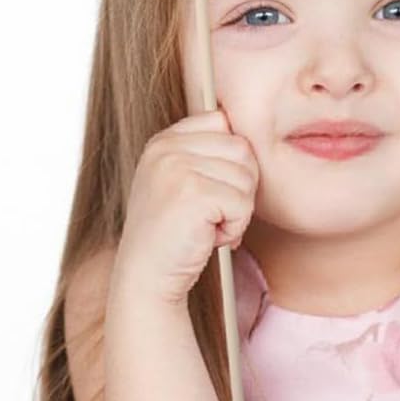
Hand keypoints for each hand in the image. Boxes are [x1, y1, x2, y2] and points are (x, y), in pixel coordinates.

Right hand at [113, 106, 259, 307]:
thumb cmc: (173, 236)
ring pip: (247, 177)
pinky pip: (243, 204)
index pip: (223, 122)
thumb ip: (206, 154)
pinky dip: (234, 228)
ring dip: (237, 212)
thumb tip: (253, 136)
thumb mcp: (180, 183)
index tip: (210, 191)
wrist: (147, 278)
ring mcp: (177, 168)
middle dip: (239, 188)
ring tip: (207, 227)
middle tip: (212, 215)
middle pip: (242, 149)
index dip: (231, 161)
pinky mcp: (193, 194)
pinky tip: (208, 238)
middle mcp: (166, 148)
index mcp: (163, 140)